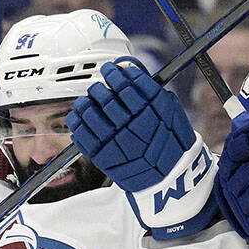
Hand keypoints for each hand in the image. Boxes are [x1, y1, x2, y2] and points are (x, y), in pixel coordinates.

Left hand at [69, 57, 217, 238]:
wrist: (167, 179)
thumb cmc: (171, 145)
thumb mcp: (172, 112)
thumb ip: (153, 91)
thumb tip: (131, 71)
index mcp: (149, 109)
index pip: (125, 81)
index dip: (115, 71)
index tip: (112, 69)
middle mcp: (130, 122)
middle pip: (104, 94)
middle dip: (100, 86)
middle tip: (101, 87)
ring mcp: (114, 139)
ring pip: (88, 110)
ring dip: (86, 102)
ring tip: (88, 102)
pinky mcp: (101, 154)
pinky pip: (79, 131)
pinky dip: (77, 121)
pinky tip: (82, 118)